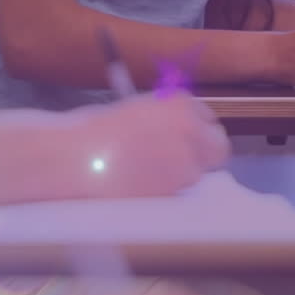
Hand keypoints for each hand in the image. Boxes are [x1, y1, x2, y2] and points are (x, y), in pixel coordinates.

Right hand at [74, 94, 230, 197]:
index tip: (184, 136)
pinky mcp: (175, 191)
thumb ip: (162, 118)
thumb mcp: (135, 110)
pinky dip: (166, 188)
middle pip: (218, 147)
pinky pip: (179, 189)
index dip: (195, 128)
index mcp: (180, 103)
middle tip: (184, 158)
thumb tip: (173, 133)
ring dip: (180, 171)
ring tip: (147, 171)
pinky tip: (141, 183)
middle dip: (204, 152)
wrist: (76, 160)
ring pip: (197, 172)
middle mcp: (190, 131)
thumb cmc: (94, 130)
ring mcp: (186, 163)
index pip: (207, 117)